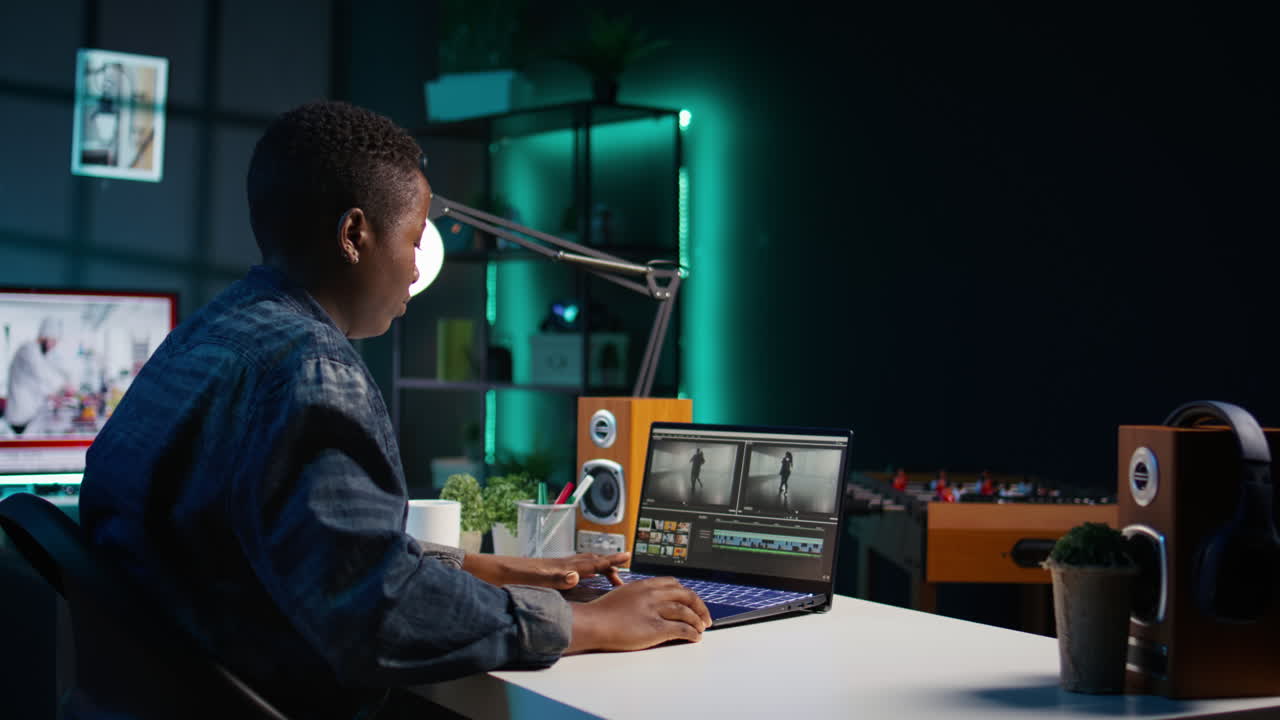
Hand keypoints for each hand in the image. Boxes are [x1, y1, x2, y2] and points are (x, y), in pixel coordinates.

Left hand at [462, 552, 628, 588]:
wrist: (486, 571)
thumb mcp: (532, 579)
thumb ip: (554, 577)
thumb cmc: (506, 575)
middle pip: (589, 562)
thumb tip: (577, 575)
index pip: (591, 563)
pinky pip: (569, 570)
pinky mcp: (542, 572)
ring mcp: (550, 567)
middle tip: (623, 572)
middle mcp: (557, 565)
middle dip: (608, 565)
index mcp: (560, 567)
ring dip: (596, 568)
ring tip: (607, 572)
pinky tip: (578, 576)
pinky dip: (581, 571)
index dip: (609, 561)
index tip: (627, 556)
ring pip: (580, 565)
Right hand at [566, 577, 711, 652]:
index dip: (686, 593)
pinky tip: (695, 637)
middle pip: (685, 595)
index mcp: (644, 585)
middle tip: (705, 616)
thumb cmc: (600, 613)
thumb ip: (637, 597)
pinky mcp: (654, 628)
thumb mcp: (621, 595)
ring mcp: (654, 610)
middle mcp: (651, 594)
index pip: (673, 583)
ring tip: (702, 628)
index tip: (690, 600)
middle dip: (699, 606)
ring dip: (698, 620)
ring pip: (686, 611)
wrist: (591, 623)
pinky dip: (692, 633)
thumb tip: (645, 605)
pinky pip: (681, 629)